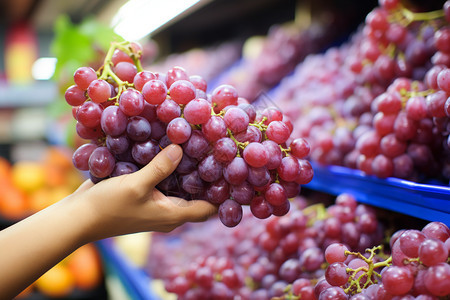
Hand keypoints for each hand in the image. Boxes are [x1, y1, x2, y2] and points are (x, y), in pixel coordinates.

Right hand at [69, 143, 217, 242]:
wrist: (79, 217)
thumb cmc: (109, 207)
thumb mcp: (137, 186)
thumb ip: (161, 168)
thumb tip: (182, 147)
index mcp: (174, 215)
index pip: (210, 208)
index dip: (225, 194)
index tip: (235, 171)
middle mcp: (169, 211)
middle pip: (198, 194)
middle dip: (208, 175)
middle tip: (217, 149)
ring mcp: (157, 202)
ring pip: (181, 184)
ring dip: (187, 167)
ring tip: (198, 142)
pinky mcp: (144, 193)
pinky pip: (163, 179)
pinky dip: (169, 166)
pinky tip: (170, 145)